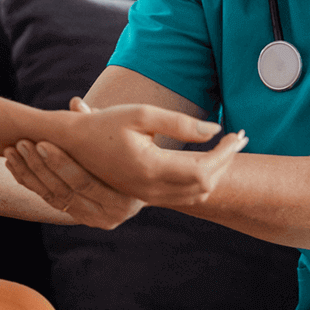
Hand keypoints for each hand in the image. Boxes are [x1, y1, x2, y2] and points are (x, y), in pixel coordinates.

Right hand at [8, 98, 246, 228]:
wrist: (69, 145)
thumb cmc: (103, 124)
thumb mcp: (141, 114)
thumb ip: (180, 124)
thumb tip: (215, 131)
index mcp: (151, 168)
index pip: (205, 168)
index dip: (227, 152)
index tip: (239, 133)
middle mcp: (150, 189)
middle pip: (205, 184)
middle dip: (226, 161)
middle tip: (239, 139)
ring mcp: (146, 196)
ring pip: (195, 194)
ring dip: (215, 173)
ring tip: (226, 149)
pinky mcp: (143, 196)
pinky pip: (181, 196)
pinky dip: (199, 181)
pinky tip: (203, 162)